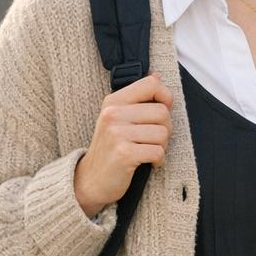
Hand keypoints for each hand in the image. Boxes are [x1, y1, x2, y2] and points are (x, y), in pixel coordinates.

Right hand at [74, 73, 173, 217]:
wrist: (90, 180)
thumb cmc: (110, 149)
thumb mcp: (117, 118)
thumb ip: (138, 98)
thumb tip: (158, 75)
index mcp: (113, 102)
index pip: (151, 84)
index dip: (165, 97)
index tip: (161, 112)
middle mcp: (113, 114)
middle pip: (162, 112)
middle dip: (166, 129)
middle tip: (153, 140)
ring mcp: (117, 134)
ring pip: (163, 133)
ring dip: (162, 146)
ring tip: (147, 151)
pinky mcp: (124, 154)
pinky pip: (158, 152)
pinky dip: (158, 160)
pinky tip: (148, 163)